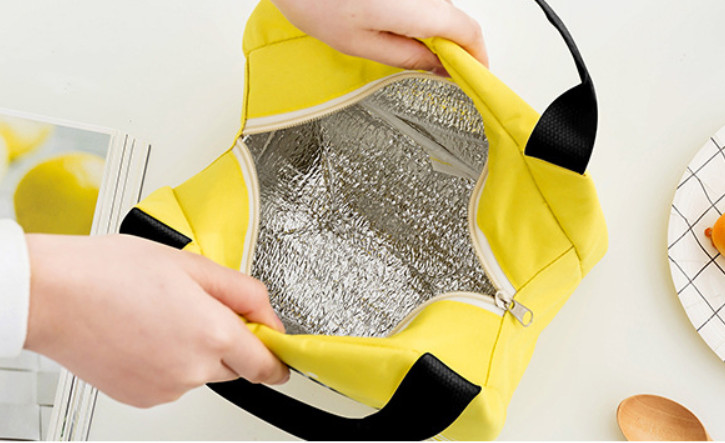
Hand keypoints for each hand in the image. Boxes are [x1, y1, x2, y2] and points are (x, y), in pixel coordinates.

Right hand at [23, 233, 288, 407]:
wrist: (52, 295)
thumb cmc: (111, 273)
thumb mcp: (191, 264)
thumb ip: (242, 291)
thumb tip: (268, 315)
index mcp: (213, 333)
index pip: (265, 364)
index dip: (276, 356)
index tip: (280, 352)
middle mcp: (193, 368)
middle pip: (233, 364)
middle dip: (227, 340)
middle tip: (196, 307)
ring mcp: (165, 388)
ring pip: (200, 371)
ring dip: (193, 350)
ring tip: (159, 315)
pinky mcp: (141, 397)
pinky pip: (171, 381)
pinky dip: (167, 362)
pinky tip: (144, 334)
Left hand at [270, 0, 487, 73]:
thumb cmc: (318, 0)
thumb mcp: (362, 45)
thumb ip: (404, 57)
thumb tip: (433, 67)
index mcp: (421, 10)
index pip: (470, 35)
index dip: (478, 59)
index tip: (475, 77)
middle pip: (456, 21)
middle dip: (455, 50)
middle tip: (444, 75)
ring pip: (439, 10)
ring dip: (436, 34)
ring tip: (418, 57)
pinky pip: (423, 1)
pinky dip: (421, 19)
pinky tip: (399, 31)